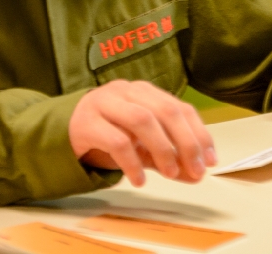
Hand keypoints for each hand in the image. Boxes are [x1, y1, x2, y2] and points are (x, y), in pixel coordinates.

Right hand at [68, 80, 216, 186]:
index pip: (180, 108)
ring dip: (162, 149)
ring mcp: (104, 103)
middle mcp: (126, 91)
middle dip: (186, 142)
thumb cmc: (106, 132)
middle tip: (195, 170)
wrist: (61, 130)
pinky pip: (116, 141)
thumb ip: (167, 157)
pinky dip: (132, 163)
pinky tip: (139, 179)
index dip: (199, 134)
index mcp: (144, 92)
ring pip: (142, 119)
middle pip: (165, 111)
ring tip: (170, 173)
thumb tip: (196, 174)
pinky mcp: (86, 122)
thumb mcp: (141, 145)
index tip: (210, 160)